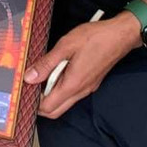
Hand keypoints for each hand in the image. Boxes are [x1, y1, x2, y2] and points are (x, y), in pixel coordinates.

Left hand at [22, 11, 144, 118]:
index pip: (47, 107)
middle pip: (55, 111)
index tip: (24, 89)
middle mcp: (80, 91)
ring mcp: (87, 89)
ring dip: (51, 95)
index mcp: (72, 84)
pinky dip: (61, 89)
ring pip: (64, 103)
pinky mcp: (91, 83)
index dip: (33, 102)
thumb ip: (46, 64)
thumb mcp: (66, 45)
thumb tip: (29, 78)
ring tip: (44, 75)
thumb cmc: (96, 37)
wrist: (122, 35)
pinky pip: (72, 94)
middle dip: (40, 103)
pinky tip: (58, 71)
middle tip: (31, 85)